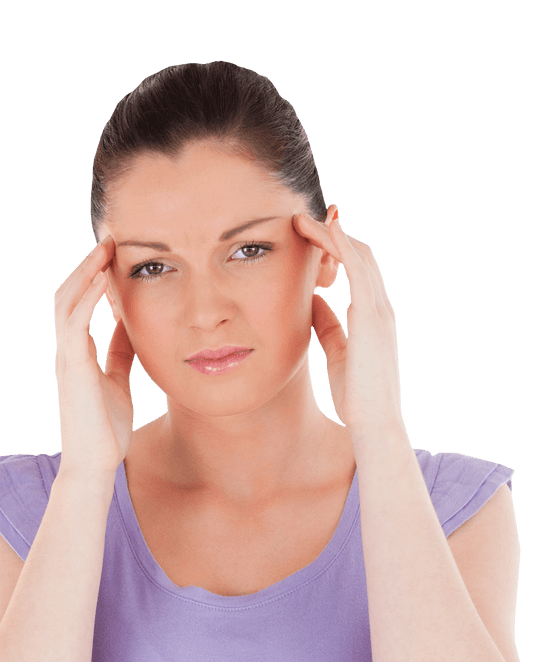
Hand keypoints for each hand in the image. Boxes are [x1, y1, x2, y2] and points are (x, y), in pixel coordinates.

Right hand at [52, 237, 134, 475]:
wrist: (95, 464)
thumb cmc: (106, 430)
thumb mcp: (119, 382)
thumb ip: (120, 355)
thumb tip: (130, 328)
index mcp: (78, 354)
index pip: (80, 305)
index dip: (93, 278)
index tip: (113, 254)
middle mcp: (68, 352)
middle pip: (69, 295)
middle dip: (87, 266)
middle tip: (109, 240)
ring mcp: (67, 359)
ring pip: (66, 303)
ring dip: (84, 274)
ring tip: (104, 250)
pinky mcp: (73, 369)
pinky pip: (74, 325)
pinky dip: (86, 300)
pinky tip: (101, 281)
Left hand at [293, 207, 403, 435]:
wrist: (374, 420)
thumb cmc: (356, 395)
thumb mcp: (336, 352)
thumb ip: (328, 326)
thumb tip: (313, 302)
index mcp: (373, 317)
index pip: (358, 272)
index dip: (337, 252)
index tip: (311, 238)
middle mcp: (380, 308)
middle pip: (359, 257)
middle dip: (332, 235)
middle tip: (303, 220)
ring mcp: (378, 310)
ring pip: (357, 256)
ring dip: (330, 234)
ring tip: (302, 220)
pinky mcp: (370, 316)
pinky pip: (357, 270)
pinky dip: (342, 246)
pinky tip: (326, 229)